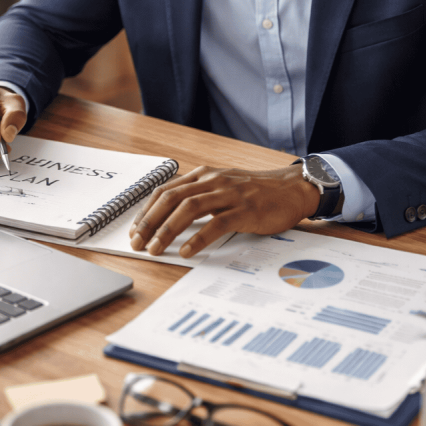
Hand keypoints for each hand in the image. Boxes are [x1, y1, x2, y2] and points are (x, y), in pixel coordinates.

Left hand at [129, 165, 319, 257]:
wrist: (291, 189)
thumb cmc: (255, 192)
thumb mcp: (222, 187)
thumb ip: (198, 196)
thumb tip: (169, 218)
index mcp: (204, 175)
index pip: (165, 190)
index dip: (146, 211)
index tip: (135, 230)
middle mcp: (212, 181)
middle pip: (171, 199)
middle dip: (149, 222)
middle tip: (137, 242)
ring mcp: (229, 194)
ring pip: (189, 209)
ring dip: (167, 230)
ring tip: (156, 248)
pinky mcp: (245, 209)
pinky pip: (216, 224)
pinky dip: (198, 238)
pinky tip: (187, 250)